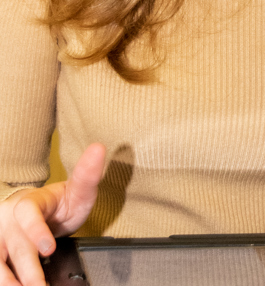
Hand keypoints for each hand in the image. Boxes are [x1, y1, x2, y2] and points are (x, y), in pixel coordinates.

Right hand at [0, 143, 105, 285]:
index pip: (27, 215)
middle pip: (16, 247)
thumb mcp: (77, 189)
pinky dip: (9, 282)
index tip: (49, 248)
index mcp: (28, 203)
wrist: (42, 212)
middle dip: (29, 270)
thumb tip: (99, 148)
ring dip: (11, 282)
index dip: (36, 232)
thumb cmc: (60, 202)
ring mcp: (0, 241)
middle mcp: (8, 222)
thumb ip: (87, 174)